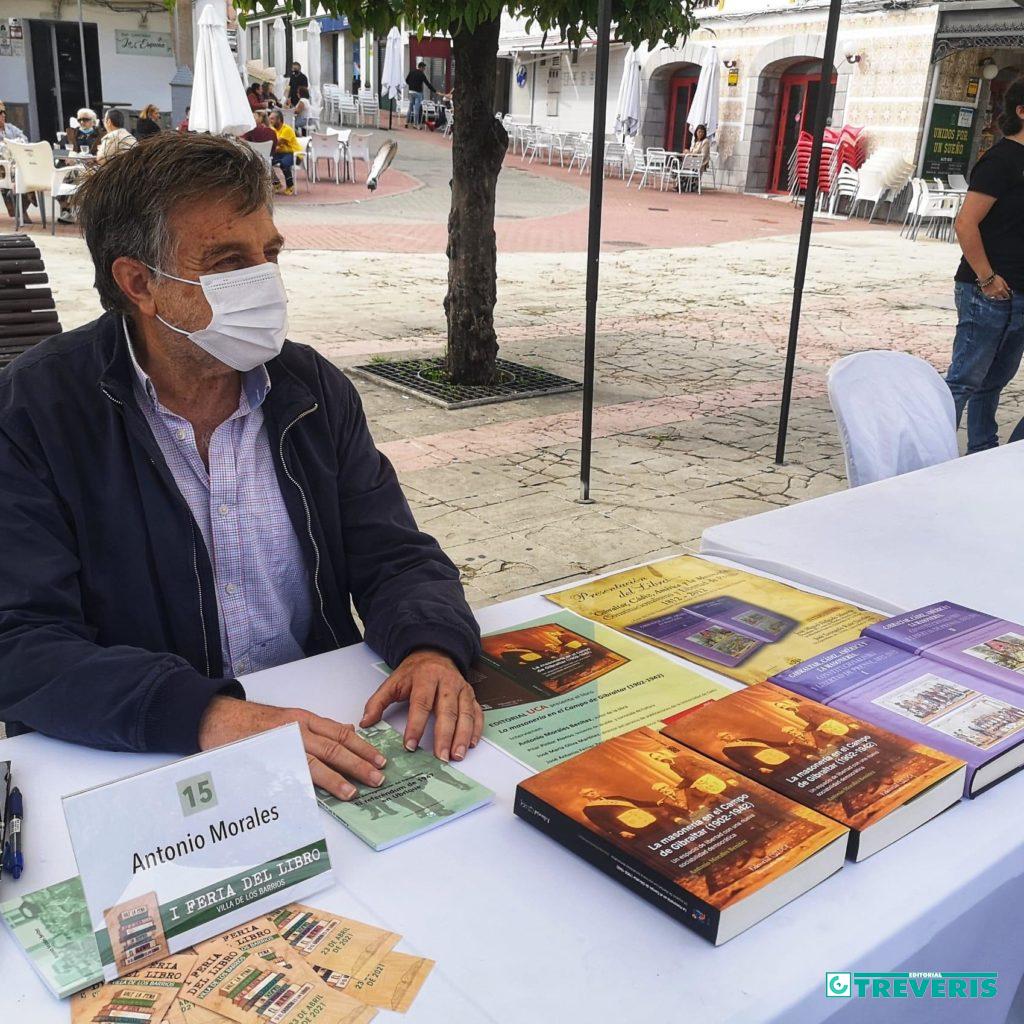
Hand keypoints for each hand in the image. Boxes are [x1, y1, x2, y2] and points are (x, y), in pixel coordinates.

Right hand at [198, 696, 385, 800]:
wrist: (219, 718)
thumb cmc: (255, 722)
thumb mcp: (290, 719)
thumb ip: (316, 730)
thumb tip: (345, 737)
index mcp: (304, 719)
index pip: (340, 733)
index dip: (362, 747)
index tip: (379, 759)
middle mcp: (296, 730)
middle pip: (334, 748)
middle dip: (358, 764)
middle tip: (377, 777)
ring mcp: (281, 745)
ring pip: (315, 763)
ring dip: (337, 779)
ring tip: (354, 792)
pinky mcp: (266, 760)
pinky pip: (289, 774)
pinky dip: (305, 786)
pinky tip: (318, 797)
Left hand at [360, 648, 483, 762]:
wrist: (434, 654)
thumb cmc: (413, 672)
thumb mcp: (392, 682)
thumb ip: (377, 702)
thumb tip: (365, 723)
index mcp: (425, 678)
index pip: (421, 704)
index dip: (416, 726)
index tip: (410, 746)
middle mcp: (446, 682)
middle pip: (447, 710)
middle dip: (445, 736)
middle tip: (442, 757)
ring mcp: (462, 689)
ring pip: (465, 713)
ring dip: (462, 736)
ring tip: (457, 755)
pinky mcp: (471, 695)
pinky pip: (477, 713)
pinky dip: (476, 729)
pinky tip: (471, 744)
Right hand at [982, 274, 1010, 299]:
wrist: (986, 278)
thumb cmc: (995, 278)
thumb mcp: (1002, 280)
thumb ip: (1006, 286)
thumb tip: (1008, 289)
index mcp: (1001, 289)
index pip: (1006, 295)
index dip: (1008, 295)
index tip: (1008, 295)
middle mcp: (996, 293)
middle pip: (1001, 298)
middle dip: (1003, 297)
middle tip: (1004, 297)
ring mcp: (991, 294)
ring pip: (996, 298)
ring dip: (998, 297)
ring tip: (999, 296)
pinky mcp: (987, 295)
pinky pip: (991, 297)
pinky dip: (993, 297)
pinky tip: (993, 295)